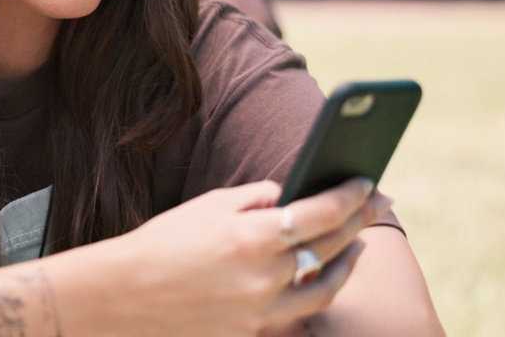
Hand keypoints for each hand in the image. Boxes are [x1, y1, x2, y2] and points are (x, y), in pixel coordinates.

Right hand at [106, 177, 388, 336]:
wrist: (125, 295)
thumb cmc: (163, 242)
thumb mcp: (208, 206)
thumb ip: (255, 198)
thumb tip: (289, 194)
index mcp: (251, 236)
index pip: (320, 213)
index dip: (349, 195)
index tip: (367, 181)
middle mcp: (263, 276)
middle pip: (331, 246)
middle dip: (360, 221)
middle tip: (380, 203)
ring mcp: (261, 310)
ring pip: (326, 286)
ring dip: (348, 261)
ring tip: (358, 243)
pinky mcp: (253, 333)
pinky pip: (297, 310)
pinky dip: (316, 287)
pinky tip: (322, 273)